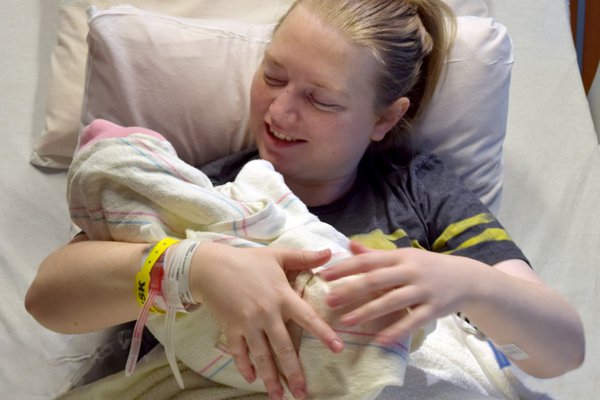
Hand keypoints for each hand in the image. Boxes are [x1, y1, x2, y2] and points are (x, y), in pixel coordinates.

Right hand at [191, 243, 343, 399]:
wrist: (210, 266)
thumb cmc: (246, 260)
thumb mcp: (277, 255)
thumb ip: (304, 257)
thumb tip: (329, 252)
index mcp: (282, 296)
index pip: (307, 318)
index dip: (324, 333)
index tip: (337, 349)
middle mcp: (267, 314)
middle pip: (283, 348)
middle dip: (294, 372)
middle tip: (303, 393)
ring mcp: (248, 323)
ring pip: (261, 356)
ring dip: (270, 378)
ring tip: (278, 396)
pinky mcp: (231, 328)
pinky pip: (239, 352)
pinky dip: (245, 367)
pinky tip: (252, 379)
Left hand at [320, 241, 480, 344]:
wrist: (466, 277)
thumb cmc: (428, 266)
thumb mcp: (404, 255)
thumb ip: (376, 253)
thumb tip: (350, 244)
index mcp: (400, 257)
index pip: (368, 261)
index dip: (345, 268)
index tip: (324, 275)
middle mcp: (410, 271)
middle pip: (376, 280)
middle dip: (351, 290)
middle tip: (329, 300)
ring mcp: (423, 290)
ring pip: (391, 302)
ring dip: (367, 312)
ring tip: (346, 321)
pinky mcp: (433, 309)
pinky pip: (412, 321)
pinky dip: (396, 331)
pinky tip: (379, 340)